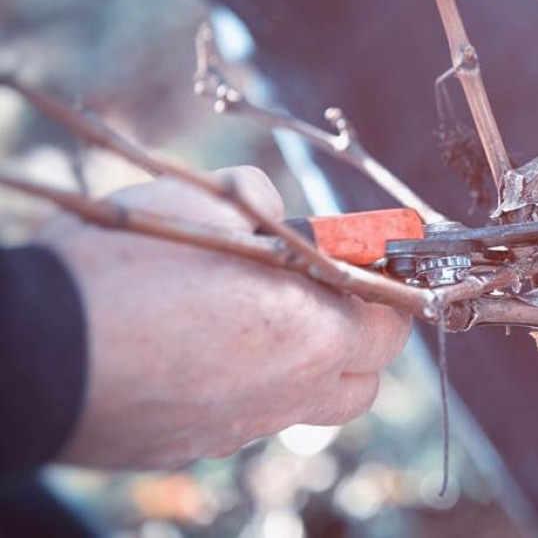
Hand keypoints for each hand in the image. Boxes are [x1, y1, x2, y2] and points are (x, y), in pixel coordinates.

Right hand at [37, 167, 409, 469]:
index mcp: (311, 332)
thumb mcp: (198, 200)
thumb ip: (254, 198)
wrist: (37, 350)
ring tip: (259, 319)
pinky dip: (243, 386)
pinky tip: (201, 350)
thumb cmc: (123, 270)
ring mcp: (238, 428)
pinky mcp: (191, 446)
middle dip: (359, 336)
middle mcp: (287, 392)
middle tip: (326, 294)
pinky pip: (243, 418)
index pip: (393, 323)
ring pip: (304, 404)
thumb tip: (270, 206)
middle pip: (363, 378)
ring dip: (304, 365)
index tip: (371, 266)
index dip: (388, 289)